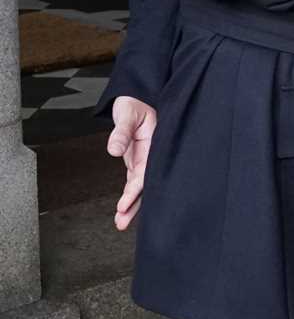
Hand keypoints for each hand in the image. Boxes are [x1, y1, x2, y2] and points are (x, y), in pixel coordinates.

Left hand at [106, 96, 156, 230]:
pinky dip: (129, 195)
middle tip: (122, 222)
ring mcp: (144, 158)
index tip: (125, 203)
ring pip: (139, 186)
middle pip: (144, 184)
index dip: (136, 189)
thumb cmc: (135, 102)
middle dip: (134, 205)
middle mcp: (151, 154)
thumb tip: (114, 149)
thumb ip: (121, 132)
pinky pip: (134, 181)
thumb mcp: (128, 114)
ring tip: (121, 222)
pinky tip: (124, 209)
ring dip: (131, 204)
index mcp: (155, 143)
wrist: (137, 96)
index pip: (145, 171)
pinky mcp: (137, 160)